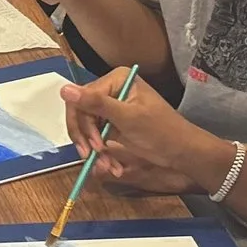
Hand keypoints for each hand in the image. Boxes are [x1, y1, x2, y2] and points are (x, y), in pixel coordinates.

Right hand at [61, 69, 228, 194]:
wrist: (182, 152)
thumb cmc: (161, 131)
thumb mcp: (127, 117)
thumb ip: (96, 104)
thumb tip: (64, 90)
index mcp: (116, 80)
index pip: (81, 99)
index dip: (81, 124)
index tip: (91, 146)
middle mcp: (111, 90)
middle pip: (81, 114)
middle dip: (87, 139)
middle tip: (92, 158)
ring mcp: (112, 108)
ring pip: (86, 128)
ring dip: (94, 150)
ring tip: (107, 167)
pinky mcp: (113, 124)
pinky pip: (96, 137)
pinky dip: (101, 154)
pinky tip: (112, 166)